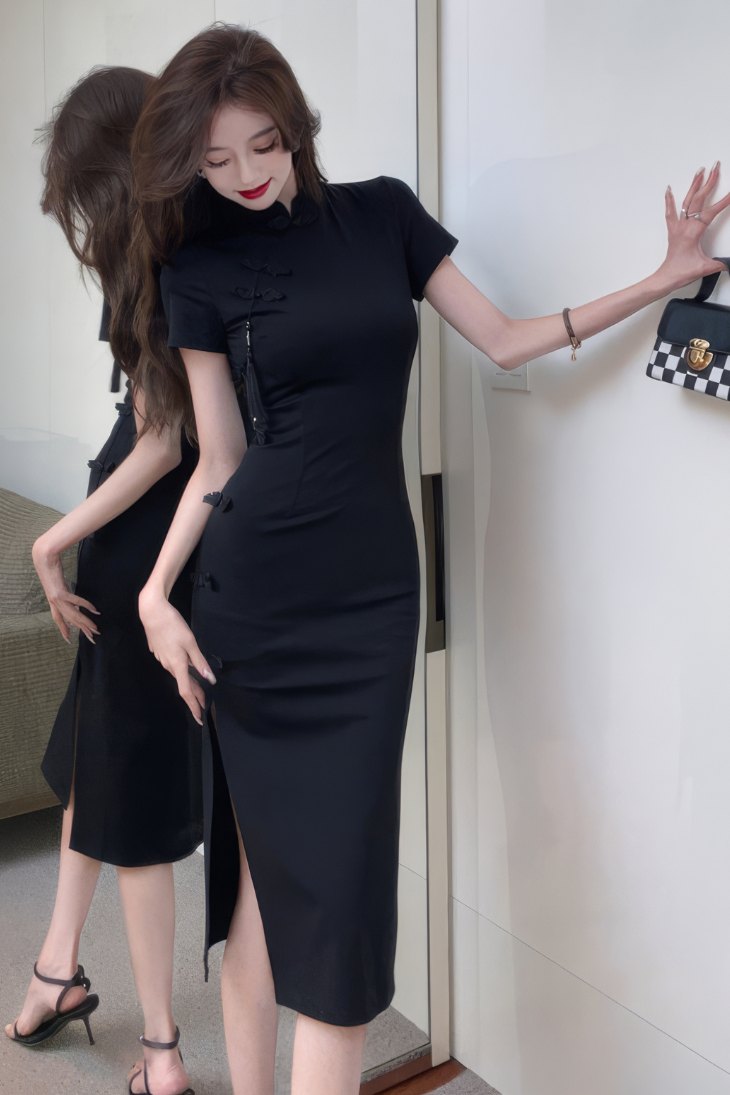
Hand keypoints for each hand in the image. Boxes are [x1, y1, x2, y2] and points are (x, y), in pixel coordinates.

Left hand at [32, 535, 99, 643]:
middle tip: (92, 638)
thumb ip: (60, 588)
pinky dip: (86, 606)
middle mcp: (53, 602)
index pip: (58, 619)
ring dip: (85, 623)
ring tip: (95, 629)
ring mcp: (56, 598)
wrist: (43, 558)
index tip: (68, 639)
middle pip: (69, 620)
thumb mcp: (54, 581)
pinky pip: (76, 602)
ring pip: (73, 615)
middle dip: (81, 630)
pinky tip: (95, 610)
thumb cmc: (49, 566)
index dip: (63, 630)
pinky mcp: (60, 592)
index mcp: (52, 601)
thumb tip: (65, 591)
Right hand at [138, 588, 215, 724]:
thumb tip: (210, 679)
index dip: (194, 705)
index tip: (199, 719)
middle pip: (184, 684)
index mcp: (177, 665)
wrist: (151, 612)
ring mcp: (162, 658)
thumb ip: (200, 661)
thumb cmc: (173, 625)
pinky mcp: (159, 651)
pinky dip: (182, 671)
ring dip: (189, 684)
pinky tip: (187, 668)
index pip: (186, 691)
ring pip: (178, 675)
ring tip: (199, 690)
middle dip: (194, 696)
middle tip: (204, 706)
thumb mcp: (191, 642)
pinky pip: (173, 665)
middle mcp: (168, 665)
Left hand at [659, 164, 729, 289]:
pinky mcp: (672, 230)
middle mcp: (684, 226)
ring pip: (686, 201)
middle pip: (698, 199)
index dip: (724, 202)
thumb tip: (729, 264)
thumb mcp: (705, 268)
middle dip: (708, 182)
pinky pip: (670, 212)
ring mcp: (677, 226)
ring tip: (700, 170)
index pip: (711, 212)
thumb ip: (719, 264)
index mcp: (693, 232)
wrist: (666, 278)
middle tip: (716, 167)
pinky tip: (669, 189)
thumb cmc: (682, 273)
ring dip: (694, 184)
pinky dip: (669, 199)